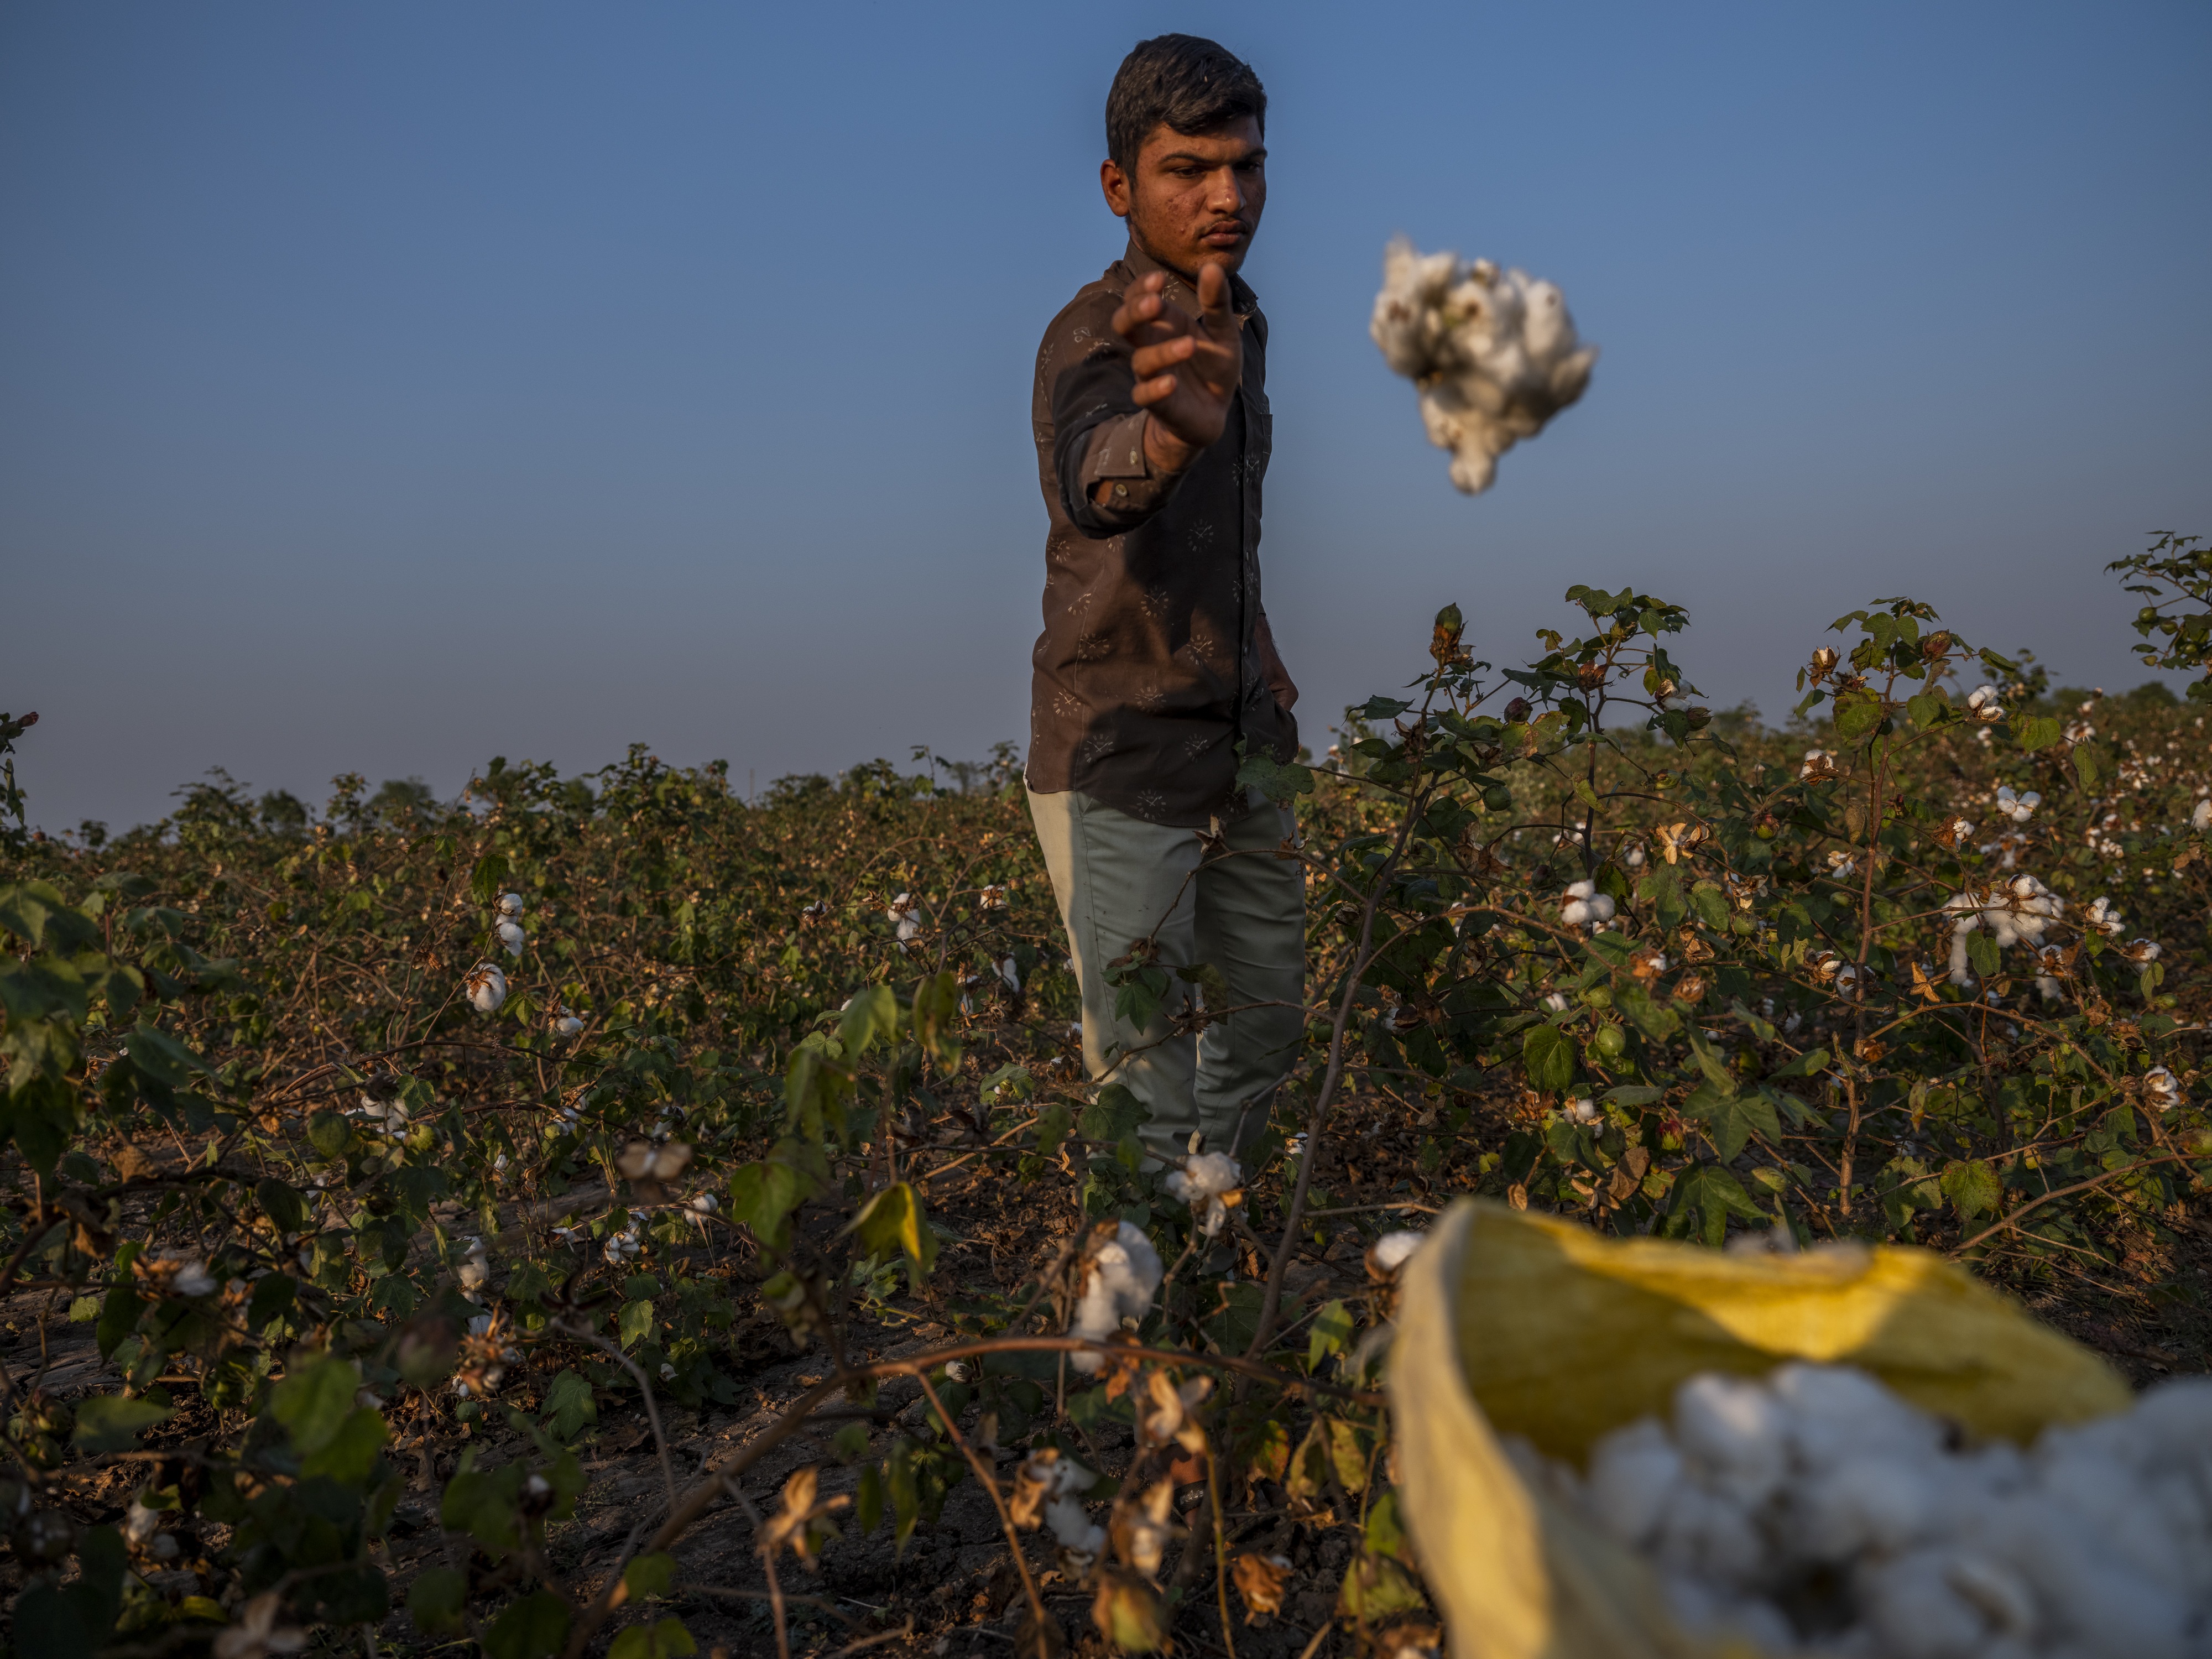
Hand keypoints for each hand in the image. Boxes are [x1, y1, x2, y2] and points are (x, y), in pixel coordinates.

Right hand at [1111, 263, 1241, 473]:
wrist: (1215, 411)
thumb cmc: (1213, 367)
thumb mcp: (1223, 332)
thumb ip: (1217, 302)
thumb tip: (1211, 266)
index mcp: (1164, 324)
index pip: (1138, 298)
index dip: (1142, 287)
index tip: (1161, 279)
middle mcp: (1151, 346)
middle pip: (1123, 324)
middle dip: (1135, 312)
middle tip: (1156, 303)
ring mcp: (1152, 375)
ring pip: (1140, 360)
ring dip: (1162, 352)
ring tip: (1189, 346)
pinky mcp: (1158, 404)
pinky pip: (1145, 396)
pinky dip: (1155, 389)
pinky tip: (1172, 383)